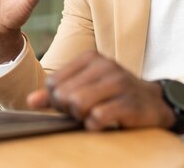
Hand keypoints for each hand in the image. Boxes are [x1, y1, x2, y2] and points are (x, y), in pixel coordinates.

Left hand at [27, 51, 175, 130]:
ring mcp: (119, 82)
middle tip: (82, 113)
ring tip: (91, 116)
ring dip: (81, 117)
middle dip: (68, 110)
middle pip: (64, 94)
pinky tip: (104, 122)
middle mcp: (105, 65)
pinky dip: (95, 125)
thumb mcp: (85, 87)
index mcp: (91, 58)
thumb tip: (31, 100)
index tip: (69, 105)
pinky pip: (97, 118)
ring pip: (78, 103)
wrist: (153, 103)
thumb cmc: (113, 95)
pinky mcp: (129, 103)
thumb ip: (57, 94)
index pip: (54, 82)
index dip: (55, 100)